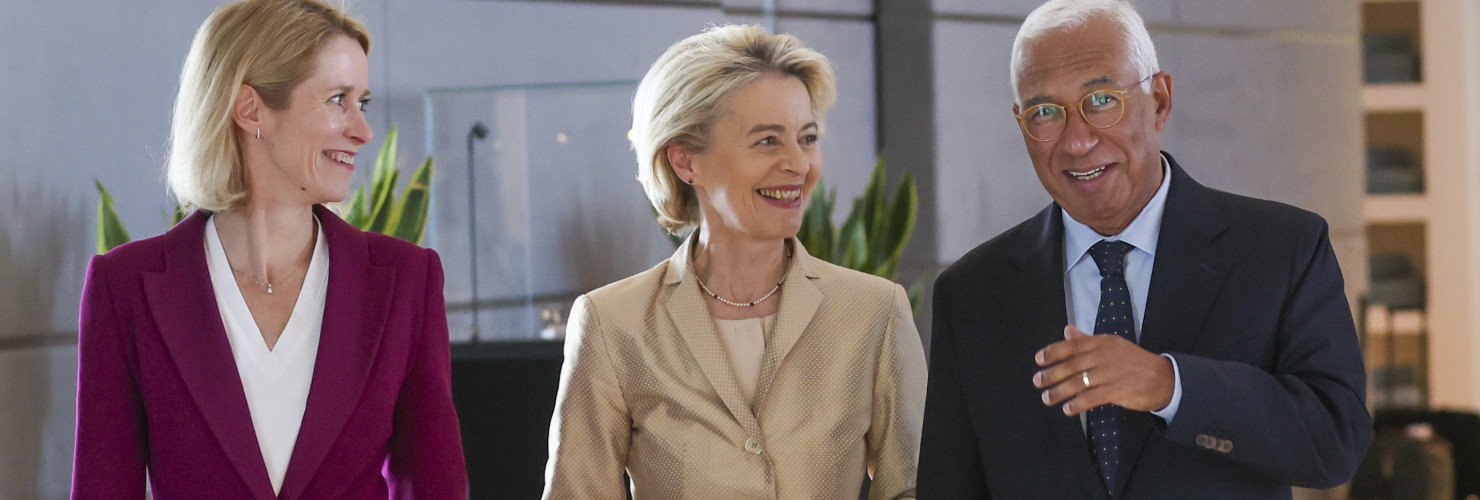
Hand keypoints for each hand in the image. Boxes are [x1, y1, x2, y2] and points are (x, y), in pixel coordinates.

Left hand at [1032, 325, 1173, 415]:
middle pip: (1072, 365)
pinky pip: (1092, 397)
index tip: (1038, 359)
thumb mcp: (1112, 346)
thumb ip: (1087, 339)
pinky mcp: (1117, 390)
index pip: (1073, 345)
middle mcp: (1105, 356)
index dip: (1053, 352)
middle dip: (1052, 374)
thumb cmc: (1133, 362)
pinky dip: (1077, 403)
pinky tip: (1067, 408)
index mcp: (1102, 342)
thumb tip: (1067, 330)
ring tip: (1046, 398)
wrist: (1163, 378)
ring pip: (1079, 382)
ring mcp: (1111, 374)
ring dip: (1060, 391)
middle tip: (1037, 381)